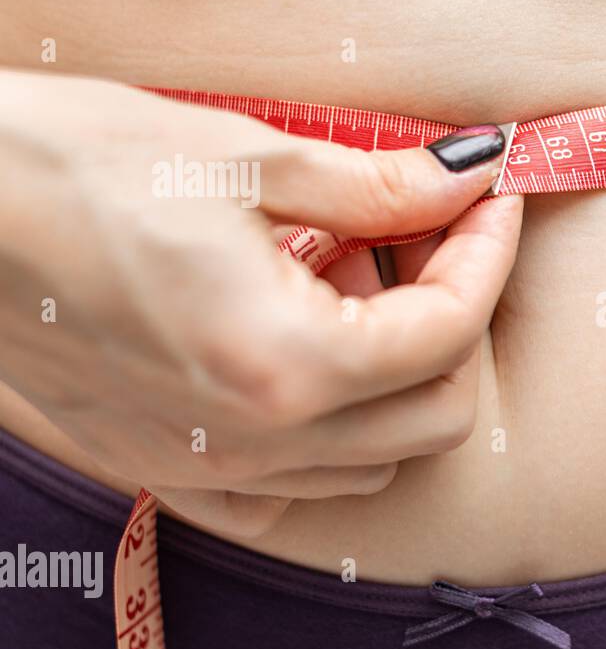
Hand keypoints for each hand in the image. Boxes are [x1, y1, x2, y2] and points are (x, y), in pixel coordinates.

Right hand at [0, 70, 521, 534]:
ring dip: (396, 374)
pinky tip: (298, 354)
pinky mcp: (165, 469)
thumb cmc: (72, 167)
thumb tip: (468, 178)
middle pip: (436, 415)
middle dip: (456, 319)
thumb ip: (380, 187)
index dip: (489, 252)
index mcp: (288, 364)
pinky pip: (291, 490)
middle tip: (420, 237)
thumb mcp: (245, 158)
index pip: (451, 331)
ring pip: (376, 461)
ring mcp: (210, 469)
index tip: (491, 196)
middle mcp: (258, 441)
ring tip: (346, 280)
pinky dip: (328, 435)